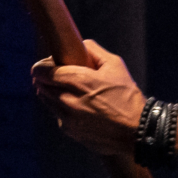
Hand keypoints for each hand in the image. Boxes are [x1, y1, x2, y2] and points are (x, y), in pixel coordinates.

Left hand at [30, 37, 145, 154]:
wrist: (136, 132)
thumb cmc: (128, 97)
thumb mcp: (116, 66)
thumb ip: (93, 50)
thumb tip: (79, 45)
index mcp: (78, 81)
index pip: (41, 71)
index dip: (42, 66)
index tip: (48, 64)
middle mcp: (67, 100)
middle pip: (40, 85)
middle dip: (46, 78)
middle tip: (59, 75)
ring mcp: (66, 118)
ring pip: (47, 100)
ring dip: (52, 93)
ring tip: (70, 90)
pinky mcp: (69, 131)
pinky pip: (58, 115)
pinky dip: (63, 109)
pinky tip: (81, 108)